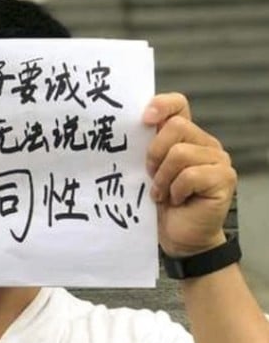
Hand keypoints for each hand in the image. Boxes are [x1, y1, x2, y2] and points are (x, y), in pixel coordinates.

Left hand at [144, 93, 235, 256]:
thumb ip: (142, 149)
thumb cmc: (159, 204)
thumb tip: (119, 130)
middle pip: (176, 127)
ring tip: (161, 194)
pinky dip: (176, 190)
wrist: (178, 237)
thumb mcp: (145, 172)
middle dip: (154, 153)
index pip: (178, 105)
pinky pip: (191, 175)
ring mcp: (217, 159)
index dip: (162, 104)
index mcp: (184, 136)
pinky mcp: (224, 178)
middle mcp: (204, 143)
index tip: (143, 119)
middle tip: (149, 175)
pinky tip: (176, 200)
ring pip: (181, 153)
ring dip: (162, 178)